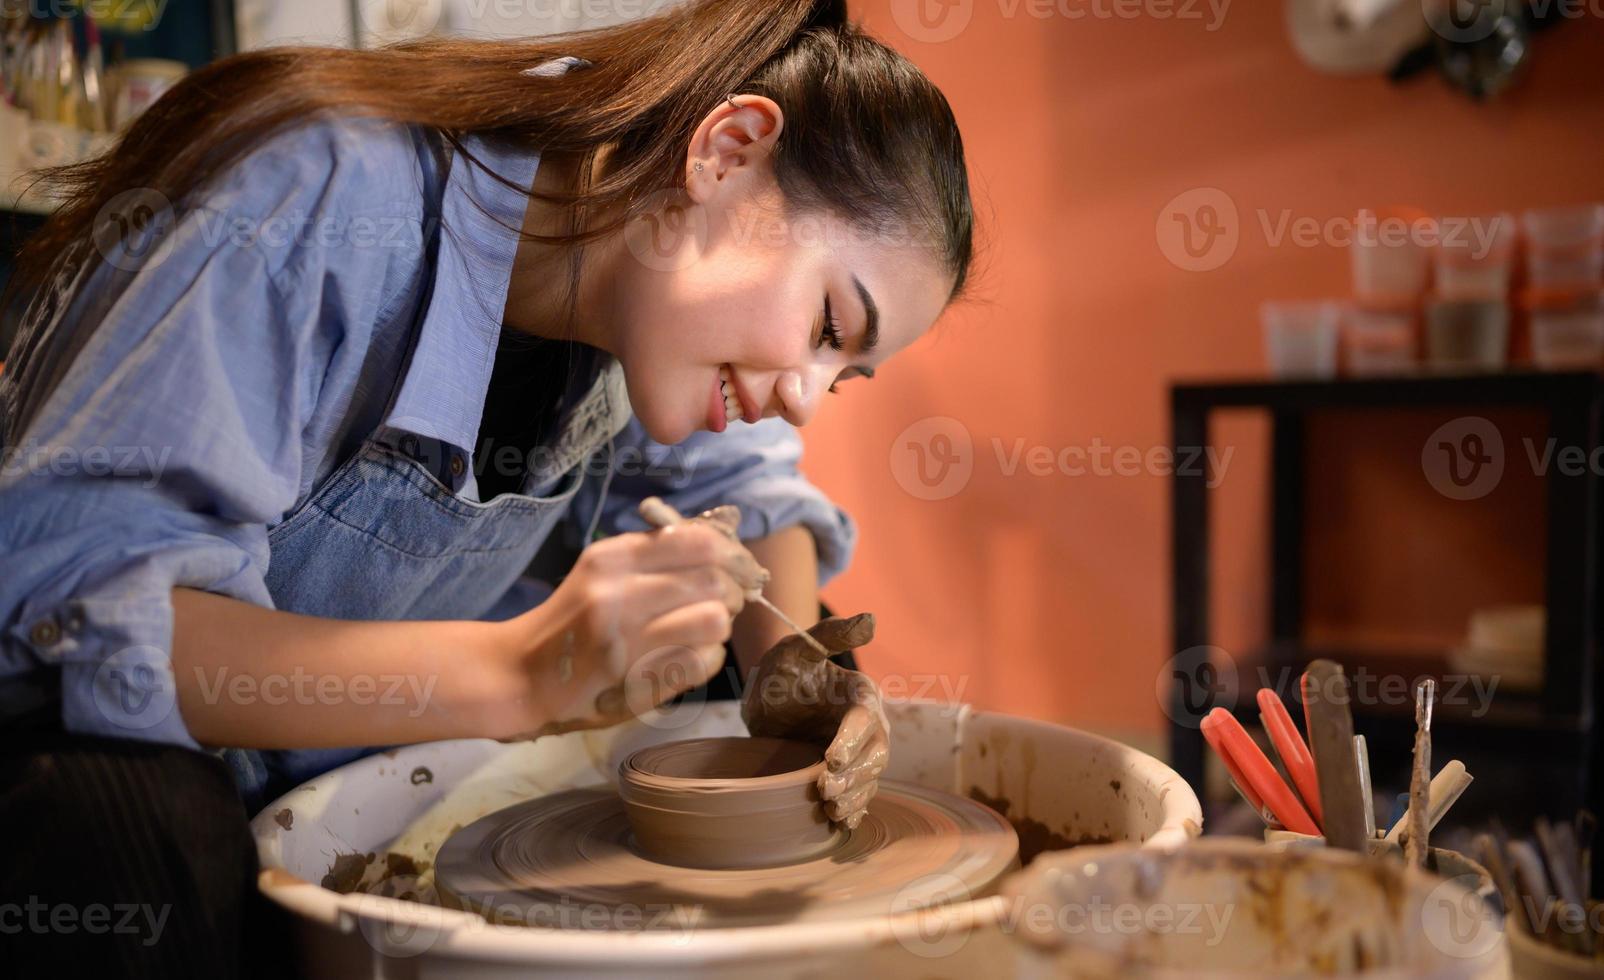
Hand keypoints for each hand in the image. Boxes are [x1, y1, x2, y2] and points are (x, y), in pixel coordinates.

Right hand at [497, 503, 767, 739]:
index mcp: (612, 558)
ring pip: (715, 621)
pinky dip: (706, 658)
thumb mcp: (603, 571)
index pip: (699, 543)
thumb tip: (726, 541)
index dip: (729, 555)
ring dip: (717, 626)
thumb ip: (657, 552)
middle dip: (730, 592)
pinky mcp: (638, 682)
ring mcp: (629, 642)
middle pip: (714, 582)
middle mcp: (618, 594)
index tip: (731, 568)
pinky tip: (686, 655)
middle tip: (722, 602)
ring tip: (701, 629)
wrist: (523, 675)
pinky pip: (705, 662)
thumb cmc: (574, 618)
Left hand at [741, 614, 887, 828]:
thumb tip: (870, 620)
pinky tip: (841, 823)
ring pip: (869, 778)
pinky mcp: (849, 773)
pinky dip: (854, 810)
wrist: (768, 702)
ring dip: (855, 797)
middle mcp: (868, 724)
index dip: (852, 741)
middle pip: (875, 754)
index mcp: (861, 694)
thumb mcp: (797, 650)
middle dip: (854, 776)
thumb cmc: (782, 672)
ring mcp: (860, 751)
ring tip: (831, 810)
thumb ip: (829, 636)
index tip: (831, 760)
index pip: (865, 719)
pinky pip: (860, 794)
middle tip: (825, 791)